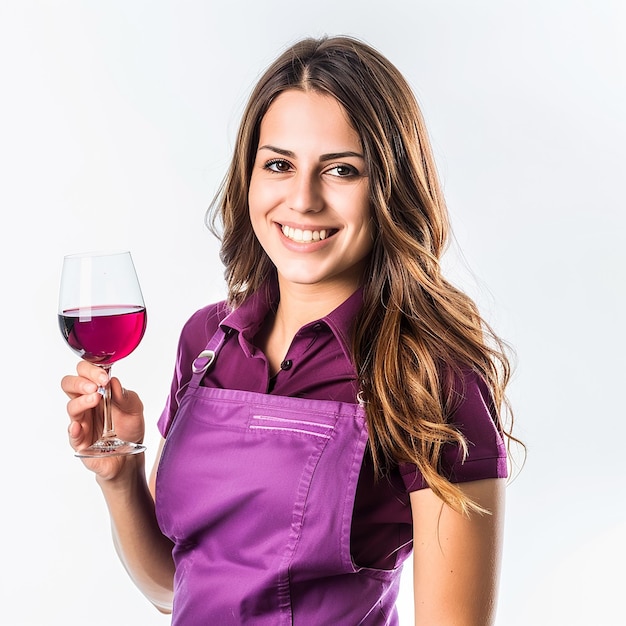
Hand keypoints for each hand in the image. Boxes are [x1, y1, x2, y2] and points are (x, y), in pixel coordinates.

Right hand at [61, 360, 144, 479]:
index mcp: (98, 391)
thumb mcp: (135, 409)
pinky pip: (72, 434)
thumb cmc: (129, 429)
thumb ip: (126, 395)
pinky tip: (79, 426)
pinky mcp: (80, 441)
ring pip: (71, 407)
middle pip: (69, 385)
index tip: (104, 377)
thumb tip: (114, 382)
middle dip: (80, 382)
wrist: (130, 456)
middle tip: (95, 386)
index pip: (84, 372)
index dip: (91, 370)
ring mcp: (81, 421)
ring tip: (95, 400)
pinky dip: (74, 429)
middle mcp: (86, 403)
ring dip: (82, 401)